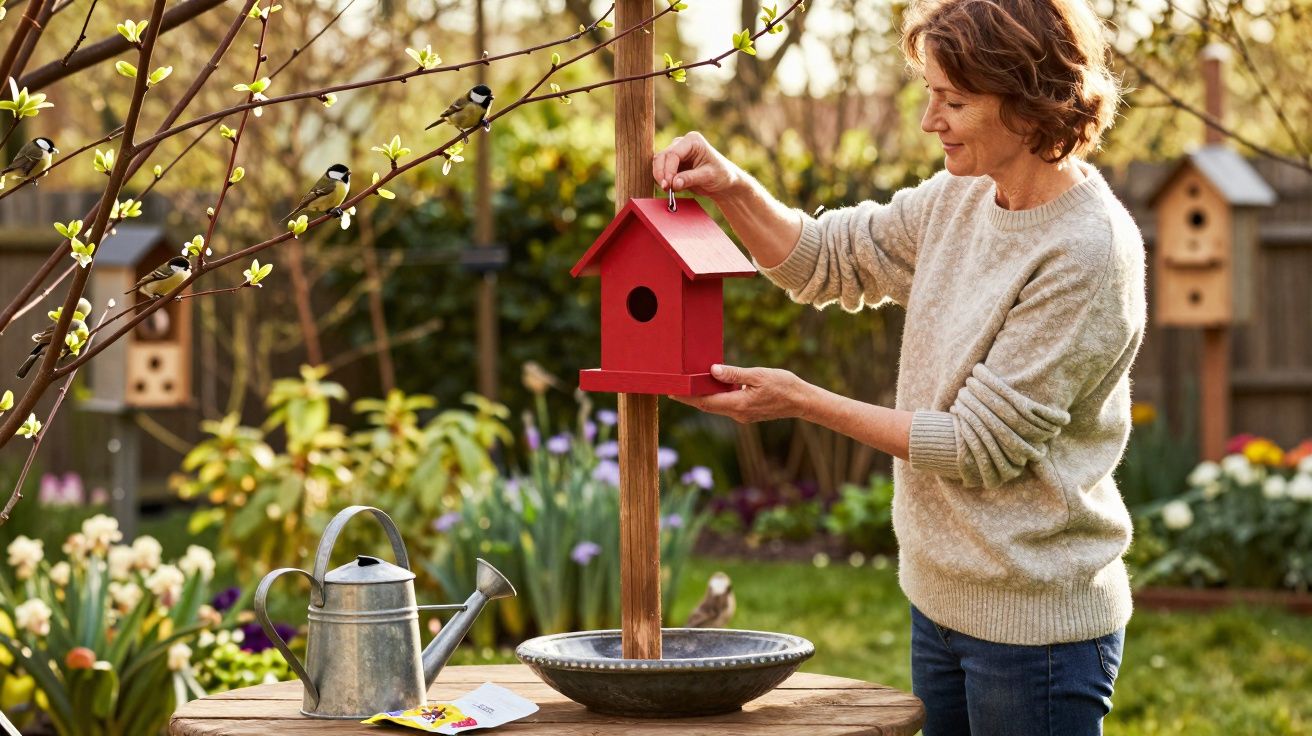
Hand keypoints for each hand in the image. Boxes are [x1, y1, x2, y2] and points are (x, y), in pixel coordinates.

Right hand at [652, 132, 740, 197]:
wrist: (724, 182)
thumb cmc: (721, 175)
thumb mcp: (708, 176)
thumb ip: (690, 178)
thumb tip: (674, 183)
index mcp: (692, 140)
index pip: (673, 154)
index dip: (668, 170)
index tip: (669, 185)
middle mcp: (682, 143)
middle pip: (662, 156)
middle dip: (661, 173)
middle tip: (666, 189)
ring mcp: (676, 152)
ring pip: (659, 162)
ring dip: (660, 177)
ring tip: (668, 190)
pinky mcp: (673, 163)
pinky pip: (661, 169)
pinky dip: (662, 179)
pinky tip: (669, 188)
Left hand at [671, 364, 810, 422]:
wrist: (802, 401)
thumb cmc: (783, 386)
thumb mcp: (758, 375)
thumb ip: (734, 374)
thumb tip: (712, 370)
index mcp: (738, 405)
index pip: (705, 402)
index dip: (687, 397)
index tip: (671, 391)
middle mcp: (737, 414)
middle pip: (707, 406)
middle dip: (689, 398)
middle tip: (672, 388)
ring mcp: (742, 415)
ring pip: (716, 406)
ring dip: (702, 397)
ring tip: (687, 386)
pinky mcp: (746, 413)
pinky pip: (726, 405)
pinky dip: (715, 397)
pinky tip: (711, 387)